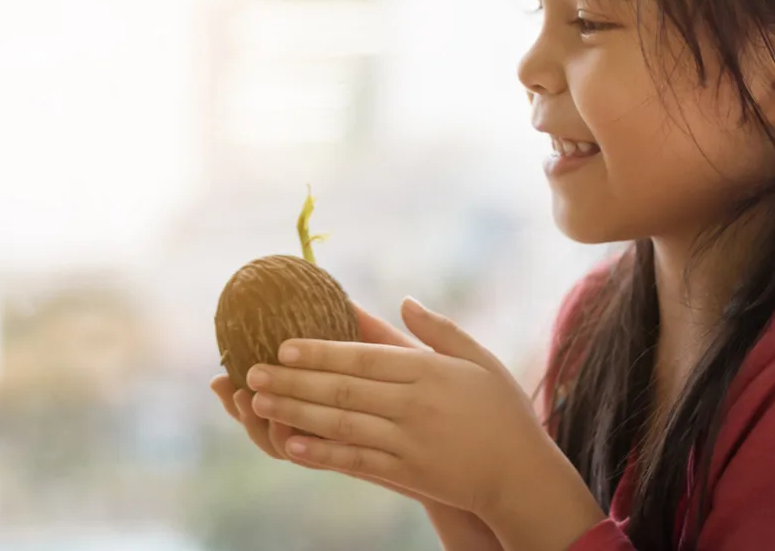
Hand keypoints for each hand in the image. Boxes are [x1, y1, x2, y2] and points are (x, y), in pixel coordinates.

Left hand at [244, 297, 558, 518]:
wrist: (523, 475)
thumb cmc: (502, 411)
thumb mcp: (479, 359)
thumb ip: (440, 330)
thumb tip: (404, 300)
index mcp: (428, 370)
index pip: (362, 357)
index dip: (320, 351)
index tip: (283, 346)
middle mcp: (414, 404)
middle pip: (343, 389)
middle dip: (293, 381)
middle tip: (250, 372)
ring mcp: (409, 440)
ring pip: (341, 424)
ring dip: (295, 413)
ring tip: (258, 403)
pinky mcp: (408, 472)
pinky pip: (356, 460)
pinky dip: (321, 453)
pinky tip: (290, 445)